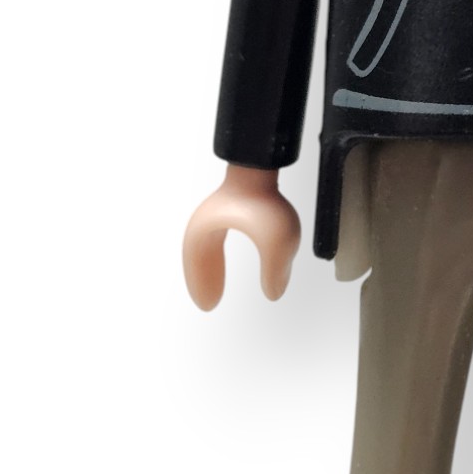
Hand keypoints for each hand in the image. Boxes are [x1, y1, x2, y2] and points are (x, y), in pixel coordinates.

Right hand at [182, 165, 301, 308]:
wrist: (265, 168)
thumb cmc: (263, 200)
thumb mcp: (275, 244)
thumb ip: (276, 271)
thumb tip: (274, 292)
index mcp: (205, 230)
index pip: (196, 262)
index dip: (200, 283)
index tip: (208, 305)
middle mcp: (208, 219)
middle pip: (199, 256)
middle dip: (204, 278)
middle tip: (209, 302)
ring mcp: (219, 211)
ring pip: (209, 247)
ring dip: (212, 267)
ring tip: (218, 287)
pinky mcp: (233, 206)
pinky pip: (221, 237)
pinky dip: (223, 254)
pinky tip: (234, 260)